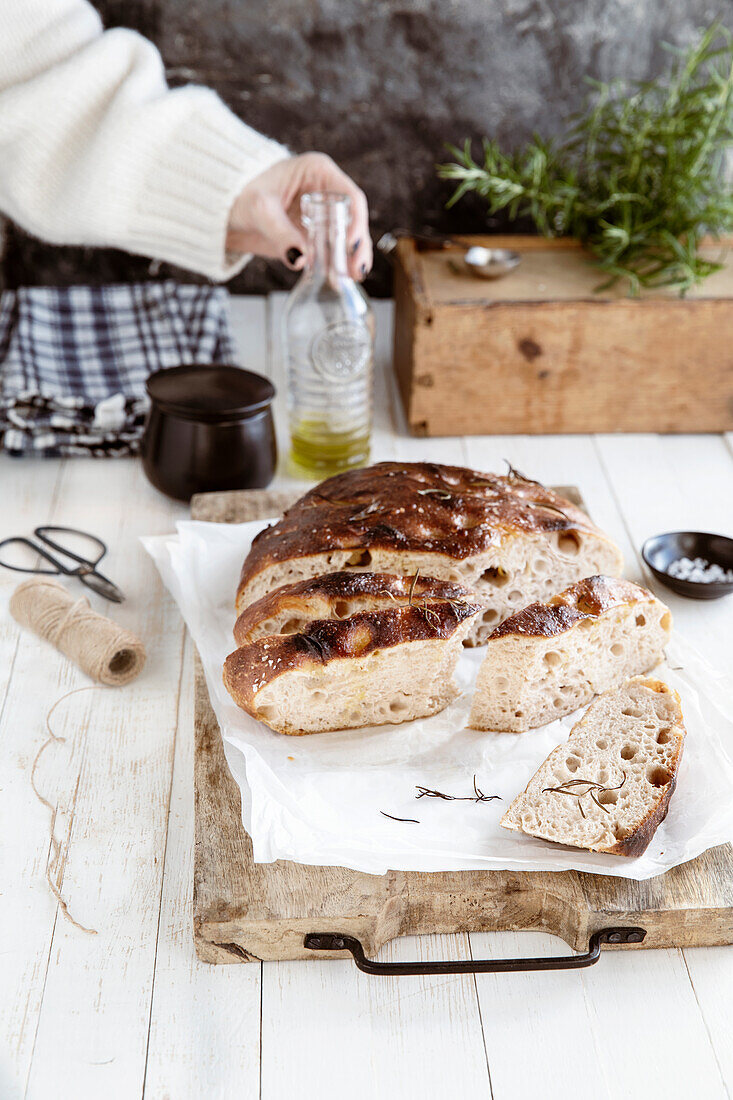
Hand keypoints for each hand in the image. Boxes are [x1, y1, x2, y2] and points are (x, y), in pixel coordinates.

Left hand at [227, 152, 371, 279]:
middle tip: (355, 271)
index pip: (349, 196)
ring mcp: (321, 215)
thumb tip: (302, 258)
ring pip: (346, 237)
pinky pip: (331, 251)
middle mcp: (325, 192)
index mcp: (317, 173)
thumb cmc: (240, 196)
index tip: (350, 245)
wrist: (224, 211)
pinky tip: (338, 279)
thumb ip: (281, 234)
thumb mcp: (260, 211)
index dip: (355, 221)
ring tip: (350, 279)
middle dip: (356, 247)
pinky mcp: (313, 235)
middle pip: (353, 220)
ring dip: (349, 259)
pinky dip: (335, 265)